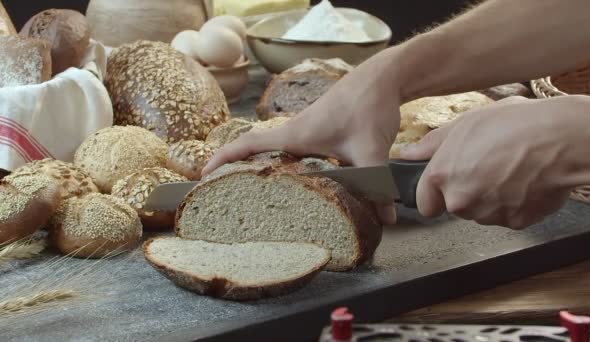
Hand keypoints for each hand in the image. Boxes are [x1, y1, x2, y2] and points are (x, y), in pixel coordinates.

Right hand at [203, 47, 405, 224]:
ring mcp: (305, 132)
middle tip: (222, 196)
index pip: (248, 145)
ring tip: (250, 195)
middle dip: (235, 169)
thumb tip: (386, 222)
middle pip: (254, 151)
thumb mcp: (371, 150)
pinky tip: (294, 183)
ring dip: (259, 168)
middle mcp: (294, 133)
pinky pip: (291, 151)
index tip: (203, 176)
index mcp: (295, 135)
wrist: (383, 77)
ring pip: (273, 152)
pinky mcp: (318, 132)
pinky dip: (284, 165)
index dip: (223, 159)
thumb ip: (376, 185)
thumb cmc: (369, 105)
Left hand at [400, 96, 589, 229]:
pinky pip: (507, 216)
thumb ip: (432, 144)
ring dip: (491, 198)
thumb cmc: (513, 124)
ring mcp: (487, 214)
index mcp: (441, 176)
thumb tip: (408, 154)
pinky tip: (525, 182)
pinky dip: (514, 205)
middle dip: (467, 192)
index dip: (436, 193)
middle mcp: (460, 200)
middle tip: (488, 166)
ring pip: (481, 212)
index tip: (449, 184)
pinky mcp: (514, 222)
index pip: (425, 203)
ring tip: (509, 170)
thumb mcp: (465, 123)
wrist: (561, 139)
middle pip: (455, 206)